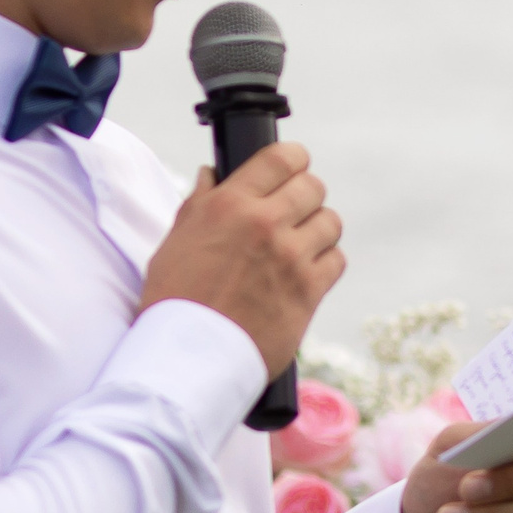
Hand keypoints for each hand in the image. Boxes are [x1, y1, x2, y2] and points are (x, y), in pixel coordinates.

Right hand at [137, 143, 343, 376]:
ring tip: (299, 244)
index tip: (292, 168)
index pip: (283, 158)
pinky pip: (336, 260)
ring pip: (331, 222)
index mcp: (230, 205)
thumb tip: (214, 174)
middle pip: (313, 187)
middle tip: (292, 212)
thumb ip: (201, 202)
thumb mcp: (176, 240)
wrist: (190, 354)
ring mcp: (291, 258)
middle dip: (304, 196)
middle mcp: (265, 224)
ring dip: (317, 229)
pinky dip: (325, 263)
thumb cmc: (175, 299)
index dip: (293, 160)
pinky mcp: (309, 291)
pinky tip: (305, 271)